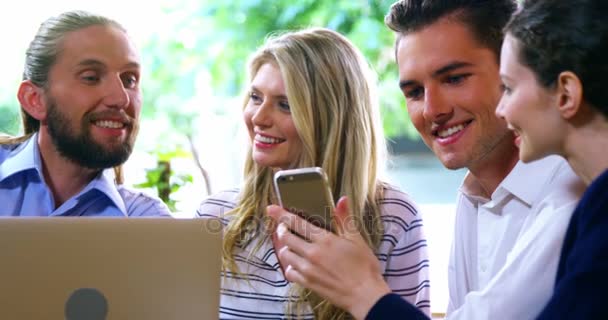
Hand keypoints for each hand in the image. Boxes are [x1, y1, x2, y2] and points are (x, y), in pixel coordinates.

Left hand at [266, 196, 391, 319]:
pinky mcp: (308, 283)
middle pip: (285, 237)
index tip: (271, 209)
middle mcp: (313, 253)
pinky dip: (290, 266)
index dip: (281, 214)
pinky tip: (297, 264)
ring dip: (286, 248)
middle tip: (284, 227)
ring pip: (285, 254)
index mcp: (325, 240)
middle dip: (281, 230)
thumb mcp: (357, 239)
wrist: (365, 295)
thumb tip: (341, 200)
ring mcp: (308, 269)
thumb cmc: (364, 267)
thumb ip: (344, 219)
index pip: (296, 223)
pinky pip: (289, 272)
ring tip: (292, 245)